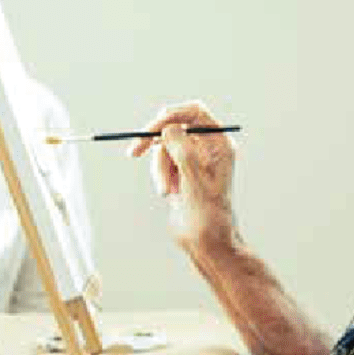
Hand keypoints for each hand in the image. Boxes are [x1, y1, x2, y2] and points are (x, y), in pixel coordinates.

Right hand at [128, 101, 236, 252]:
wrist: (205, 241)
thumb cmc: (208, 214)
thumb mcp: (194, 178)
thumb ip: (182, 149)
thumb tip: (168, 126)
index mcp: (218, 144)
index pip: (195, 113)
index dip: (172, 115)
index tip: (153, 128)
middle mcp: (207, 148)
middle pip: (174, 126)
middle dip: (155, 141)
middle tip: (135, 150)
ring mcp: (192, 159)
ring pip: (163, 146)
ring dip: (159, 168)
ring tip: (167, 191)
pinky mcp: (179, 172)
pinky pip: (160, 162)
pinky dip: (159, 175)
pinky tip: (168, 193)